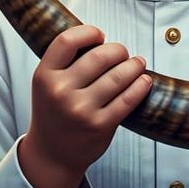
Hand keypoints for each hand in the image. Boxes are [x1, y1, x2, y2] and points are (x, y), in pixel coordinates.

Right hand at [24, 24, 151, 180]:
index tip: (100, 36)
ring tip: (137, 63)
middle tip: (123, 54)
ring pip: (119, 75)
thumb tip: (100, 36)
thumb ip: (66, 60)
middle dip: (119, 50)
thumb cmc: (55, 112)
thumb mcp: (48, 83)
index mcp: (44, 76)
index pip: (68, 40)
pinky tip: (144, 80)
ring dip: (135, 65)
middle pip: (101, 55)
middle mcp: (60, 92)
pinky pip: (129, 98)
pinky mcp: (99, 125)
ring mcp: (80, 110)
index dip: (89, 32)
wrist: (51, 155)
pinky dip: (141, 85)